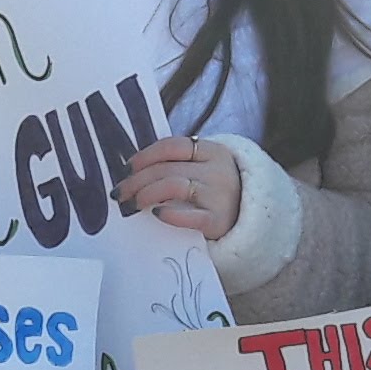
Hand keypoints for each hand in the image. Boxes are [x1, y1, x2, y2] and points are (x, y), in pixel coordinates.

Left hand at [117, 136, 242, 239]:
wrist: (250, 223)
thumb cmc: (216, 194)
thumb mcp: (205, 170)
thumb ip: (179, 164)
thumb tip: (133, 170)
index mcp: (213, 151)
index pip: (173, 146)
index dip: (146, 155)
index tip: (128, 168)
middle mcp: (218, 170)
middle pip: (168, 168)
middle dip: (137, 180)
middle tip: (120, 192)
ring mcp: (219, 195)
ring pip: (173, 185)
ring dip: (146, 193)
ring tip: (133, 203)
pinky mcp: (218, 221)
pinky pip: (188, 216)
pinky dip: (169, 214)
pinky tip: (157, 214)